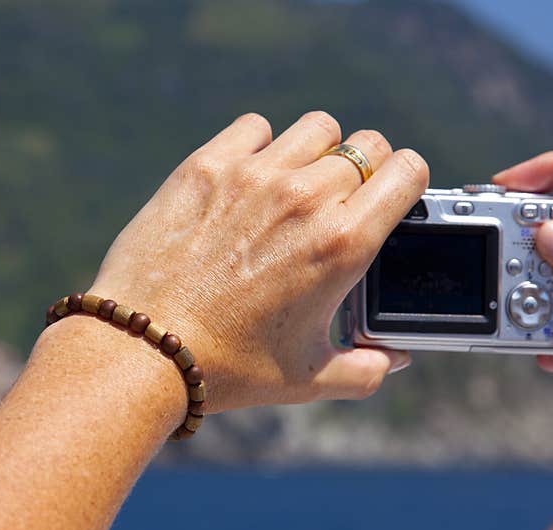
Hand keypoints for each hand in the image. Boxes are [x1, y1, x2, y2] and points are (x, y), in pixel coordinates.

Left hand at [86, 112, 428, 411]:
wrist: (144, 348)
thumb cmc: (228, 367)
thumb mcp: (307, 379)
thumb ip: (365, 369)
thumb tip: (393, 359)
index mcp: (343, 244)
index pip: (407, 171)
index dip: (406, 181)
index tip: (388, 198)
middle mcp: (305, 199)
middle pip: (365, 146)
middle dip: (364, 170)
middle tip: (338, 202)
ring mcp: (253, 176)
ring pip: (316, 129)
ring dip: (317, 152)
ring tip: (294, 186)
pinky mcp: (206, 167)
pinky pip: (254, 128)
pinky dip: (260, 145)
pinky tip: (247, 179)